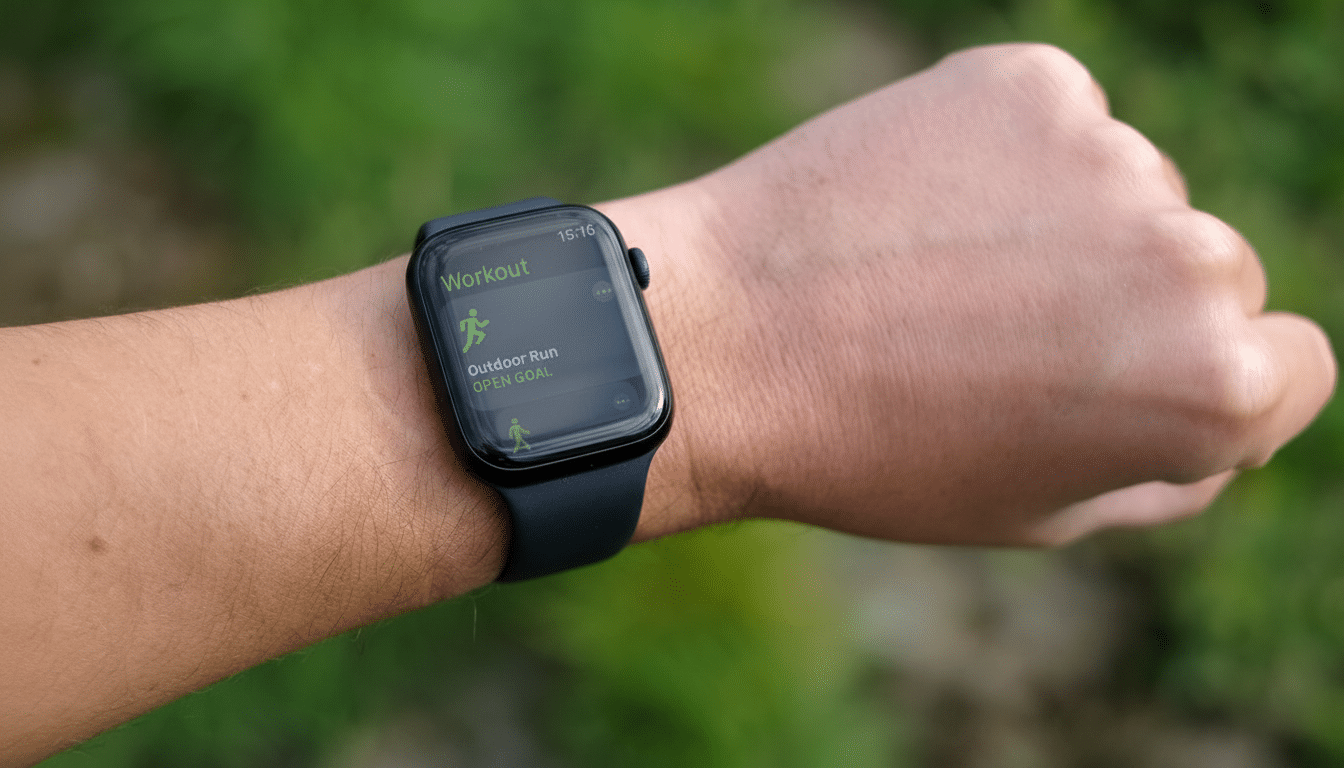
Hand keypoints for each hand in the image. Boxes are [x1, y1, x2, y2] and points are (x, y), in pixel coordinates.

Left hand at [631, 44, 1335, 544]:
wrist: (721, 345)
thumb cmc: (876, 453)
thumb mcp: (1042, 510)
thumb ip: (1167, 465)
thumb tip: (1221, 413)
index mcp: (1214, 385)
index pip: (1290, 366)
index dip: (1201, 385)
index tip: (1116, 386)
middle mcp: (1192, 259)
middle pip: (1214, 271)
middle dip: (1134, 303)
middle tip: (1000, 338)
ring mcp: (1111, 156)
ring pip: (1128, 190)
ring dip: (1063, 224)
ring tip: (937, 277)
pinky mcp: (1030, 82)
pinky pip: (1054, 123)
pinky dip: (1003, 157)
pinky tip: (917, 210)